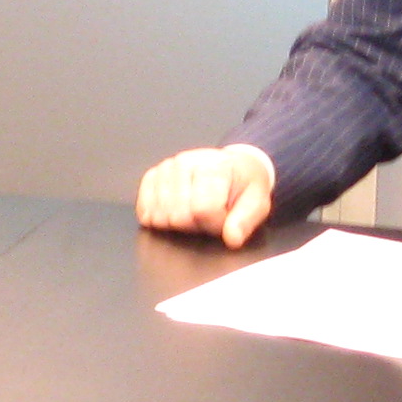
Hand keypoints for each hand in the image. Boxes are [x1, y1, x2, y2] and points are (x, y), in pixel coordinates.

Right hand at [136, 143, 275, 247]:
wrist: (232, 167)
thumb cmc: (242, 186)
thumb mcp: (257, 202)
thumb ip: (246, 220)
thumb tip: (232, 238)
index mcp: (214, 167)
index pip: (203, 210)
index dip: (214, 224)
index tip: (224, 217)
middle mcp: (185, 162)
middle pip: (179, 216)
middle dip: (196, 225)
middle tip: (210, 214)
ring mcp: (166, 169)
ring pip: (160, 216)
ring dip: (178, 223)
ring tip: (194, 211)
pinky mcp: (152, 176)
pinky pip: (144, 208)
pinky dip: (157, 217)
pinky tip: (174, 212)